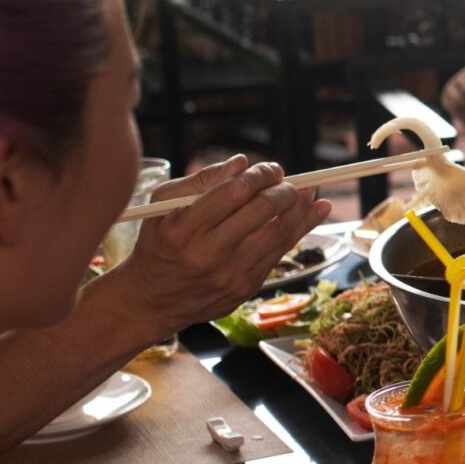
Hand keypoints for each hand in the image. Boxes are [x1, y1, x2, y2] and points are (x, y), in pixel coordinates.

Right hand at [105, 156, 329, 334]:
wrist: (151, 300)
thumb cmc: (159, 244)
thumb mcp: (163, 206)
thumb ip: (202, 180)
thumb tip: (242, 163)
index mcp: (183, 229)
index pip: (235, 191)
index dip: (260, 176)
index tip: (270, 169)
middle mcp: (207, 253)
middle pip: (262, 210)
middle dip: (283, 189)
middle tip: (286, 181)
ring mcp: (229, 274)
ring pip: (278, 233)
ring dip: (300, 209)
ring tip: (308, 193)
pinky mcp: (245, 288)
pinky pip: (279, 253)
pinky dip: (300, 230)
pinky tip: (313, 213)